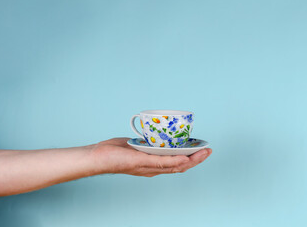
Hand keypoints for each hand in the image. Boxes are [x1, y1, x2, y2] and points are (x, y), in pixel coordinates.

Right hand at [91, 138, 211, 176]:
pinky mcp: (143, 148)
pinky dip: (170, 143)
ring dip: (184, 149)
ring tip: (194, 143)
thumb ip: (161, 162)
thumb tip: (183, 160)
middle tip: (206, 147)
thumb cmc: (118, 161)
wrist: (100, 155)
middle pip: (179, 160)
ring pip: (171, 154)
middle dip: (195, 155)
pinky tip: (172, 138)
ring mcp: (149, 156)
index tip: (206, 150)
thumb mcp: (141, 161)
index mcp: (156, 168)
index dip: (196, 159)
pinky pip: (160, 146)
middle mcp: (155, 163)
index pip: (181, 165)